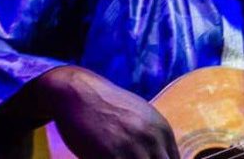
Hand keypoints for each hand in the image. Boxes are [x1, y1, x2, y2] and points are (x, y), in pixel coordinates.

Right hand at [37, 66, 180, 158]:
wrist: (77, 92)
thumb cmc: (107, 105)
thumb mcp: (141, 115)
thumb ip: (155, 137)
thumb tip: (165, 156)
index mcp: (162, 130)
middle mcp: (152, 138)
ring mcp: (132, 147)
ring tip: (117, 157)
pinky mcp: (110, 155)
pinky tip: (102, 158)